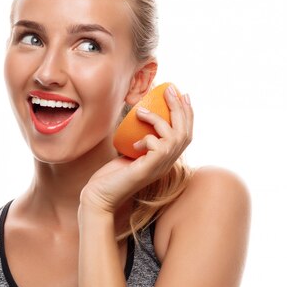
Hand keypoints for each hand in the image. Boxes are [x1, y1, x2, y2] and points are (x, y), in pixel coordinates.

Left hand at [80, 86, 193, 214]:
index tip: (182, 94)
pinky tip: (134, 144)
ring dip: (159, 119)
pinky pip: (159, 146)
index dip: (187, 114)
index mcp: (165, 159)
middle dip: (180, 108)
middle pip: (185, 133)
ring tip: (140, 110)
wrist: (99, 197)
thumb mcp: (128, 152)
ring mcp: (160, 168)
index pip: (185, 134)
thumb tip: (137, 113)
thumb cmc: (110, 176)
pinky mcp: (149, 170)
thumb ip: (138, 138)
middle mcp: (167, 164)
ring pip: (175, 137)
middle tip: (170, 89)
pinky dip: (148, 137)